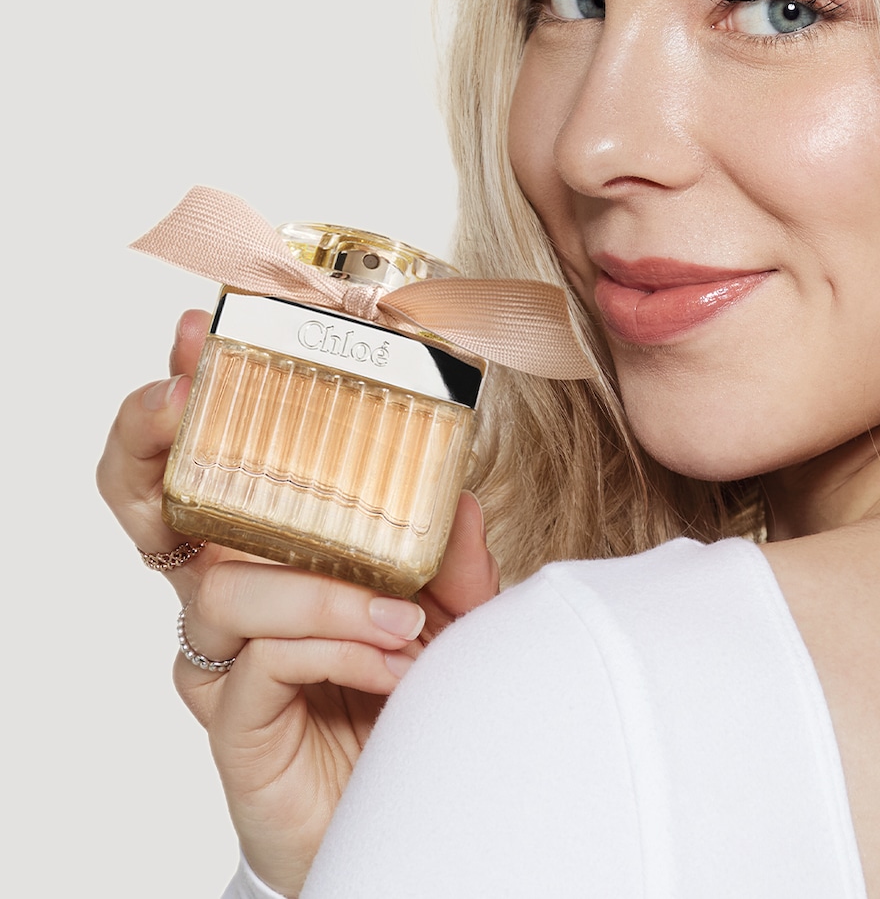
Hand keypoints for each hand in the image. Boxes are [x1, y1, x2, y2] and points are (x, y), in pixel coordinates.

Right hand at [97, 310, 500, 895]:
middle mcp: (236, 595)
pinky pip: (262, 662)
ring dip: (324, 590)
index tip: (197, 335)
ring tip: (407, 620)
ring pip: (228, 587)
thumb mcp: (458, 616)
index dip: (193, 400)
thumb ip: (455, 560)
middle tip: (181, 399)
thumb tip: (462, 496)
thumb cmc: (420, 700)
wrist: (420, 808)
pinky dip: (336, 649)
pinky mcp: (236, 725)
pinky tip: (396, 665)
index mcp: (276, 550)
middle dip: (156, 440)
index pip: (214, 463)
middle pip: (152, 506)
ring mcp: (226, 658)